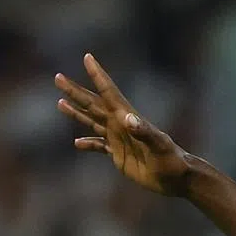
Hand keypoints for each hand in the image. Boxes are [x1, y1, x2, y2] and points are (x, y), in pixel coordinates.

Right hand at [55, 53, 190, 195]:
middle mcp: (121, 125)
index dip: (98, 75)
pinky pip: (99, 146)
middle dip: (76, 92)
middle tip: (58, 77)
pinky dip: (88, 144)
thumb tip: (127, 119)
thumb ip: (144, 131)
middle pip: (94, 104)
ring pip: (93, 121)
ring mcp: (119, 139)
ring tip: (60, 103)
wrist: (177, 178)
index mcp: (128, 118)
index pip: (109, 93)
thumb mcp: (159, 146)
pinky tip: (77, 144)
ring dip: (77, 112)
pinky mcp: (119, 154)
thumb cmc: (172, 160)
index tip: (88, 57)